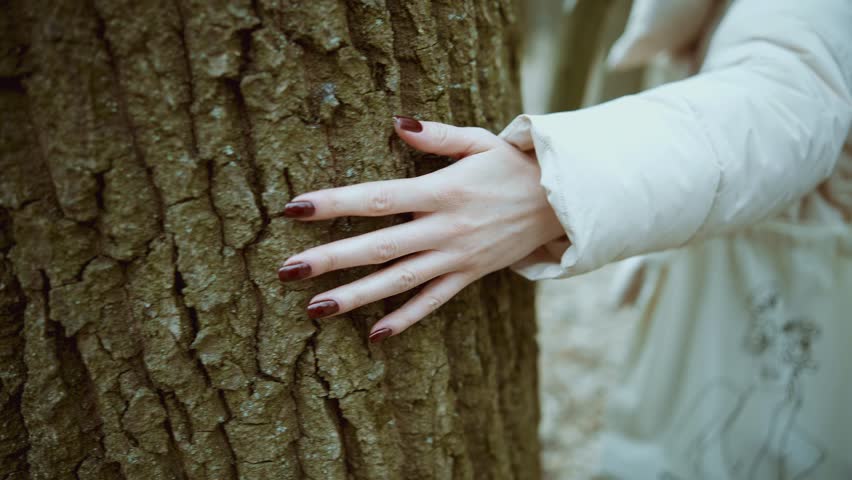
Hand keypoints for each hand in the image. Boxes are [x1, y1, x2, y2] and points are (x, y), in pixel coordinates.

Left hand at [278, 116, 563, 342]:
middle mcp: (445, 228)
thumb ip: (437, 136)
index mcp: (442, 191)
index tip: (294, 208)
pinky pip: (433, 302)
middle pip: (379, 247)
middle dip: (331, 259)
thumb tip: (398, 122)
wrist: (563, 202)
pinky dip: (406, 319)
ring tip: (316, 309)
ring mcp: (456, 256)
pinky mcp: (469, 275)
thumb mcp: (480, 141)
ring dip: (357, 296)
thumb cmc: (514, 166)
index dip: (334, 203)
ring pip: (400, 281)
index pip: (377, 198)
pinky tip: (374, 335)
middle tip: (287, 271)